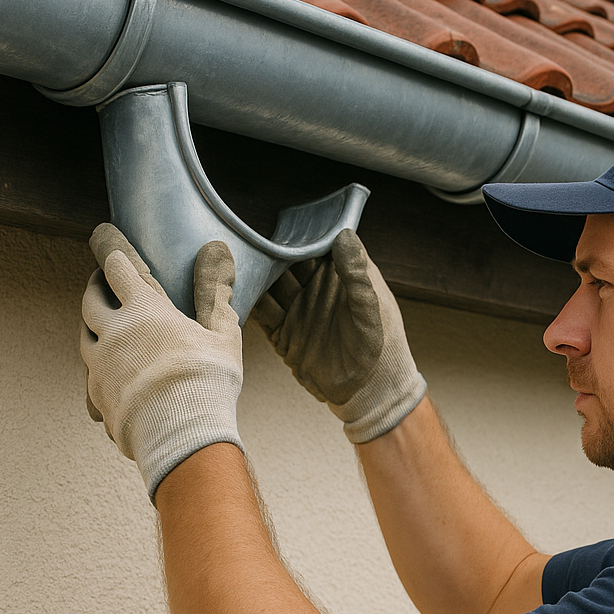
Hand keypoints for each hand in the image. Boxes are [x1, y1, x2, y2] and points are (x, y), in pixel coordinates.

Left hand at [80, 224, 243, 499]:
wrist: (182, 436)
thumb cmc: (207, 379)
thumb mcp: (222, 333)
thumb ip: (215, 291)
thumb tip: (217, 250)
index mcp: (143, 310)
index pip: (119, 268)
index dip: (112, 250)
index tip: (105, 237)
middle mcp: (112, 334)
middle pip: (91, 300)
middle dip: (96, 286)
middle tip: (103, 281)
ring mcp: (99, 368)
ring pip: (84, 337)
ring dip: (92, 326)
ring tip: (104, 325)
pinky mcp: (97, 399)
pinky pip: (90, 377)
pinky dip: (98, 369)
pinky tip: (111, 375)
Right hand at [252, 229, 425, 442]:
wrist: (369, 392)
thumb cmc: (383, 347)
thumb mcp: (372, 309)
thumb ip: (357, 274)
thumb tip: (344, 235)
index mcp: (341, 276)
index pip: (317, 246)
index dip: (301, 234)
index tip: (280, 221)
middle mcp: (316, 290)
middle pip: (286, 262)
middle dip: (268, 250)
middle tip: (245, 234)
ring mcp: (298, 311)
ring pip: (270, 285)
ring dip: (253, 273)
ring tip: (231, 256)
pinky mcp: (284, 334)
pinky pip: (261, 313)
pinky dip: (247, 301)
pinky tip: (232, 288)